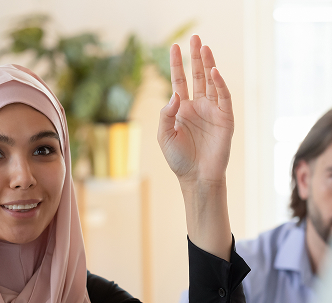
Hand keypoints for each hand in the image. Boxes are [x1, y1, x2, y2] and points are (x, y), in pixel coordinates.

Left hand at [157, 35, 233, 186]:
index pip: (179, 81)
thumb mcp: (165, 136)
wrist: (196, 177)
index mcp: (181, 110)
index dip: (177, 65)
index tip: (174, 47)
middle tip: (194, 38)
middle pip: (197, 76)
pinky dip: (219, 84)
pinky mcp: (225, 118)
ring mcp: (212, 111)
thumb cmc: (178, 159)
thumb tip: (174, 95)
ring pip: (211, 82)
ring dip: (208, 64)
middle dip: (195, 57)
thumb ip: (166, 115)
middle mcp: (197, 107)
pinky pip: (223, 97)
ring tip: (204, 47)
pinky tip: (213, 71)